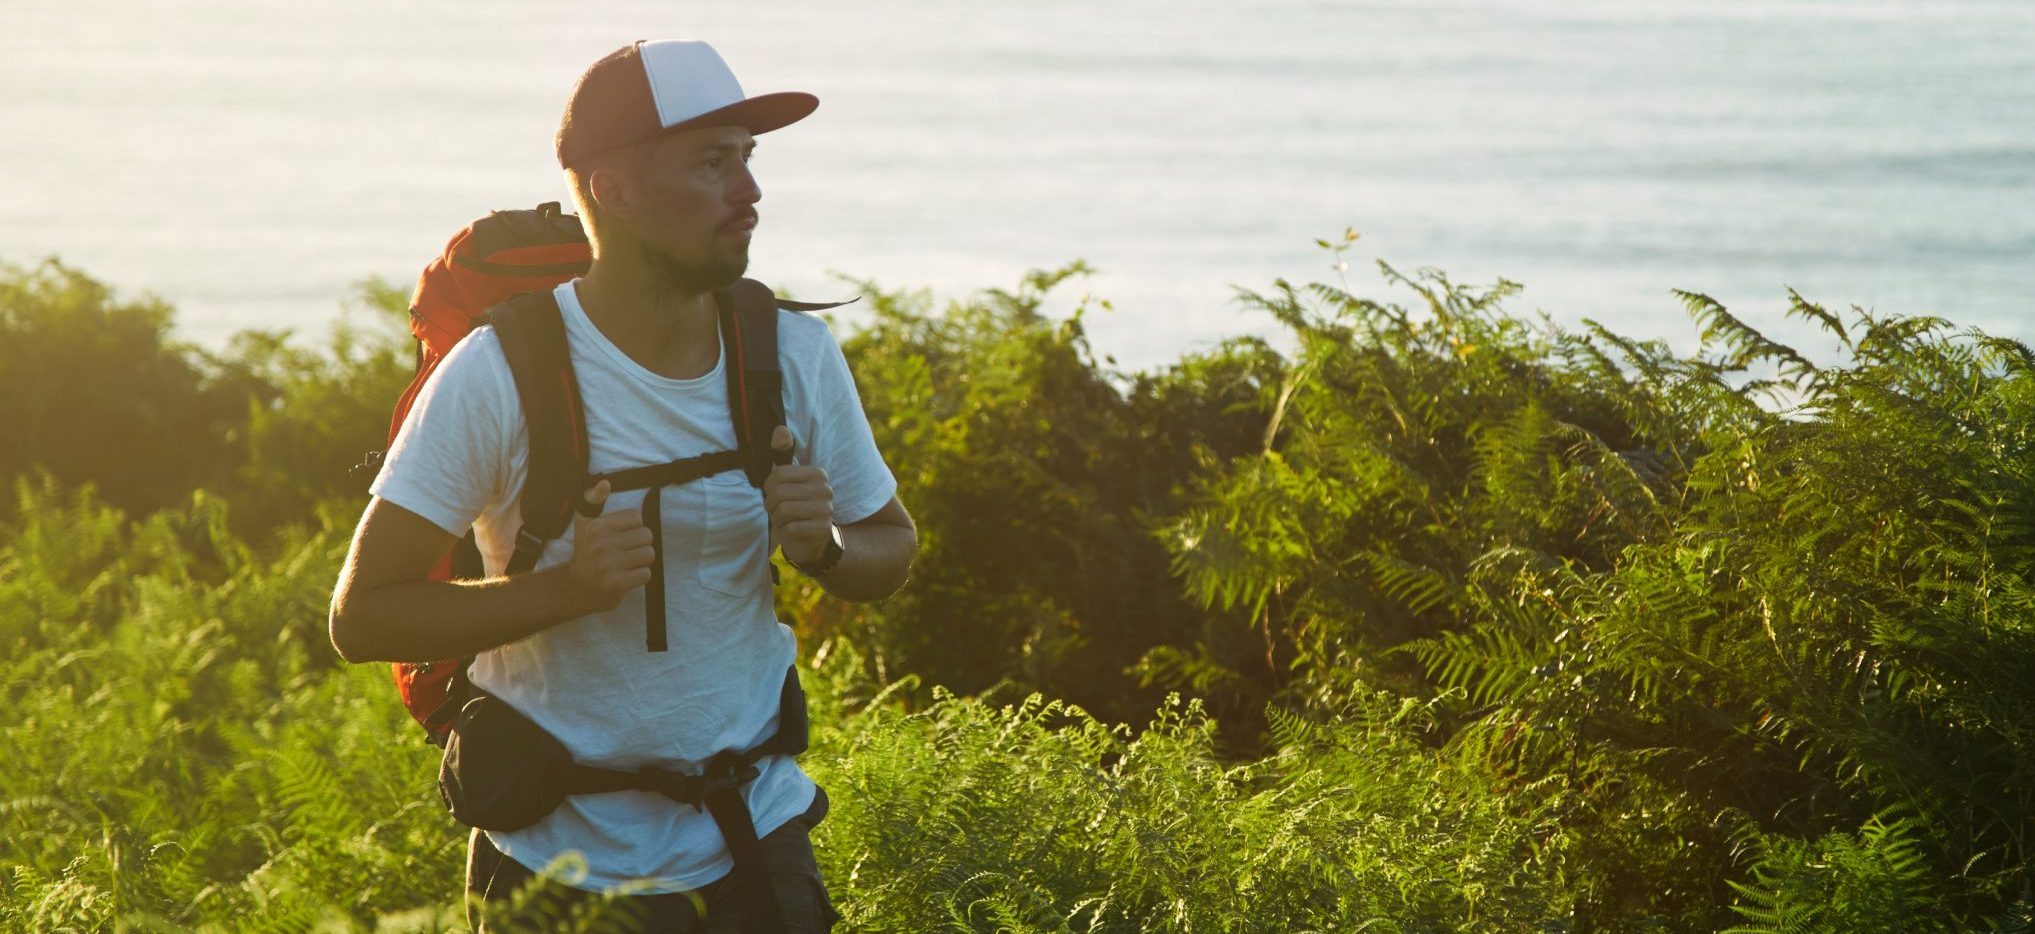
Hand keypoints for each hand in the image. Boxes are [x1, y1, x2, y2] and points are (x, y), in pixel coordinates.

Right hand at [564, 478, 653, 610]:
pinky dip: (639, 577)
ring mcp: (609, 564)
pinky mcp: (616, 583)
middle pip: (646, 536)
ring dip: (641, 561)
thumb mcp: (585, 524)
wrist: (574, 588)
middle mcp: (601, 543)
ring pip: (648, 554)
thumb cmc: (585, 554)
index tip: (621, 537)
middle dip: (639, 545)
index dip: (633, 528)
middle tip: (626, 553)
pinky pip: (646, 573)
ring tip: (627, 565)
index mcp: (595, 526)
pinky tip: (626, 577)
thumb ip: (593, 500)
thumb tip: (604, 482)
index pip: (636, 518)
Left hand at [763, 426, 835, 566]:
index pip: (779, 474)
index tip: (774, 494)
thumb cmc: (793, 505)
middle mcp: (826, 490)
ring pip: (783, 511)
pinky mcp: (822, 530)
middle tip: (777, 511)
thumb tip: (780, 430)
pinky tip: (792, 532)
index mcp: (818, 474)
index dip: (769, 487)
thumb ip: (780, 455)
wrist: (810, 540)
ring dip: (777, 519)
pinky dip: (784, 532)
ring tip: (784, 520)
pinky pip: (789, 529)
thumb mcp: (785, 480)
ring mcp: (827, 510)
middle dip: (771, 505)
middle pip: (779, 494)